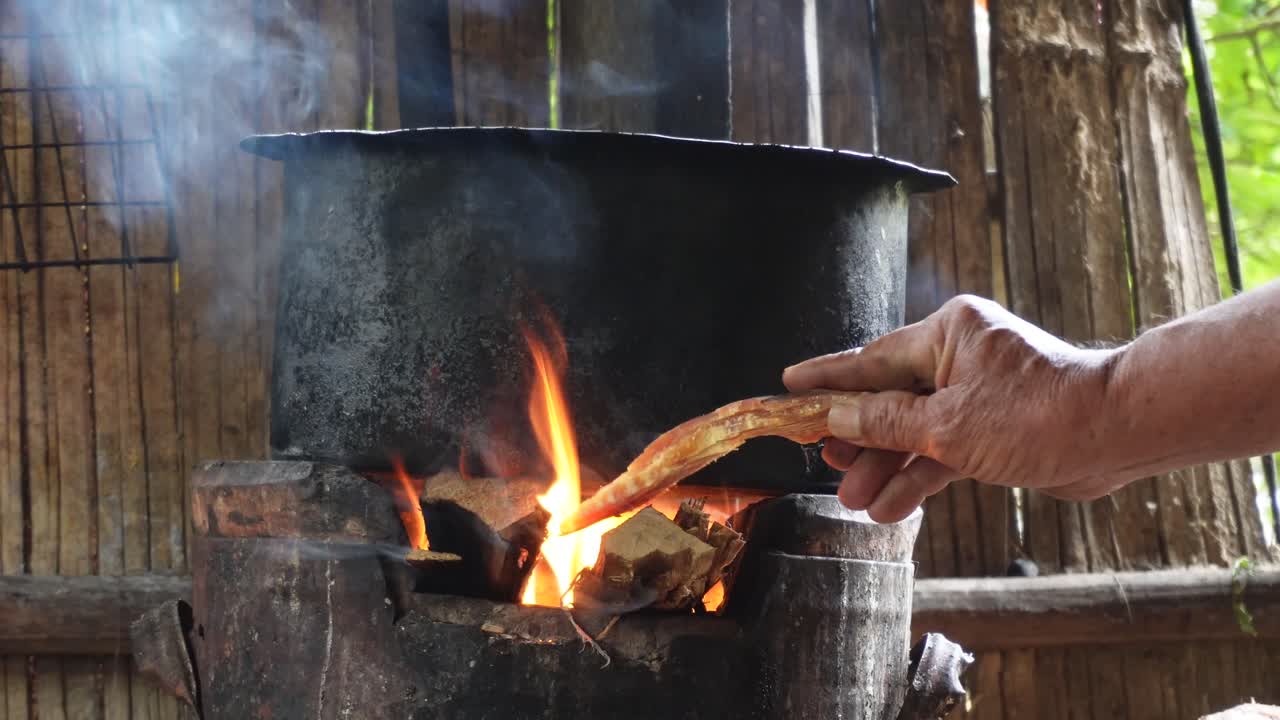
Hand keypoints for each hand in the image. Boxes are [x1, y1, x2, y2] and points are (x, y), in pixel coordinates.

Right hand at [783, 295, 1123, 522]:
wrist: (1117, 436)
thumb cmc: (1038, 415)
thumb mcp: (946, 425)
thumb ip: (884, 422)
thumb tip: (837, 416)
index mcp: (947, 334)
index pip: (870, 358)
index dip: (827, 377)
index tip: (789, 385)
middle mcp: (959, 357)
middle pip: (889, 398)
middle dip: (858, 439)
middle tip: (824, 465)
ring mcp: (976, 394)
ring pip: (915, 430)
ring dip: (887, 467)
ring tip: (854, 502)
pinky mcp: (993, 429)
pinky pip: (943, 449)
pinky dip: (920, 476)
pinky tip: (892, 506)